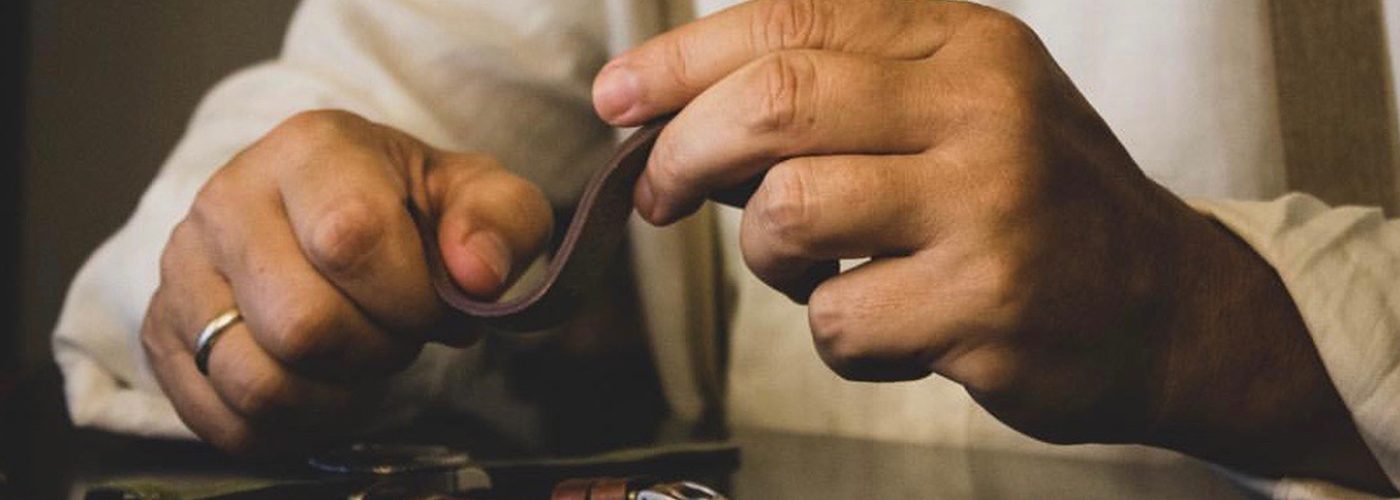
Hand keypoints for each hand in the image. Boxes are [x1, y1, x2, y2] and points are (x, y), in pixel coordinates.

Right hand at [141, 110, 551, 452]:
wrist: (338, 211)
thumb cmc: (411, 208)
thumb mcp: (477, 197)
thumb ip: (501, 221)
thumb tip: (479, 275)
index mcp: (311, 150)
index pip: (350, 240)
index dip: (411, 298)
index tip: (438, 306)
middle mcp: (230, 199)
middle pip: (302, 325)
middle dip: (377, 351)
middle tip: (399, 333)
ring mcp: (185, 267)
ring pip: (258, 382)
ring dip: (334, 396)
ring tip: (360, 357)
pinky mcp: (162, 331)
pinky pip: (222, 418)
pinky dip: (287, 427)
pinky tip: (321, 386)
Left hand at [594, 0, 1391, 491]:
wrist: (1158, 302)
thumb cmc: (1026, 199)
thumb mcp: (956, 104)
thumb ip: (837, 90)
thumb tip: (673, 108)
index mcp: (964, 43)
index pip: (791, 22)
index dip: (681, 60)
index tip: (618, 99)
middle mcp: (984, 111)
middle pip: (775, 105)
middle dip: (682, 149)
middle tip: (656, 189)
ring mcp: (992, 210)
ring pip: (789, 217)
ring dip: (764, 254)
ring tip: (808, 266)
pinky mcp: (989, 309)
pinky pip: (837, 323)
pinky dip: (833, 332)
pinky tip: (888, 320)